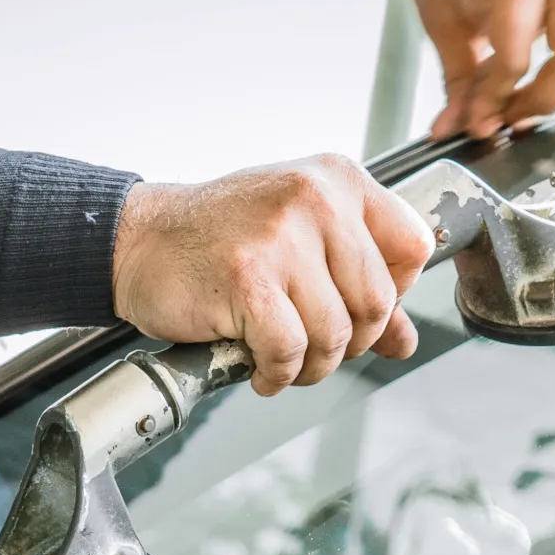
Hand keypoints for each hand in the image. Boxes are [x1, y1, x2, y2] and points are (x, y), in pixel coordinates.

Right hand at [111, 154, 435, 396]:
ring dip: (311, 365)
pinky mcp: (248, 279)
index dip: (395, 294)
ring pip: (335, 334)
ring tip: (283, 359)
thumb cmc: (223, 240)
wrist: (142, 240)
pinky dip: (278, 373)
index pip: (413, 248)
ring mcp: (280, 237)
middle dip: (350, 343)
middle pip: (377, 302)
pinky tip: (259, 366)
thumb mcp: (303, 246)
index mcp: (338, 181)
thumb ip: (358, 289)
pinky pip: (290, 351)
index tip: (357, 307)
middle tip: (314, 346)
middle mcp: (315, 199)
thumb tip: (404, 341)